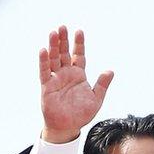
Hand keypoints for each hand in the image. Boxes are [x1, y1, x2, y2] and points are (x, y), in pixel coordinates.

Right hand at [38, 26, 113, 142]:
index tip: (79, 31)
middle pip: (64, 53)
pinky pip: (44, 72)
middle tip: (62, 26)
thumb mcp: (96, 99)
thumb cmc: (81, 114)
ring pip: (54, 59)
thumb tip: (110, 71)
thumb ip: (102, 85)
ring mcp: (56, 79)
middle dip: (63, 40)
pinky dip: (43, 61)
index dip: (78, 44)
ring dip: (53, 46)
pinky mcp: (47, 87)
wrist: (67, 127)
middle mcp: (66, 74)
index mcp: (78, 75)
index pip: (78, 55)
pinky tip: (43, 50)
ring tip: (53, 33)